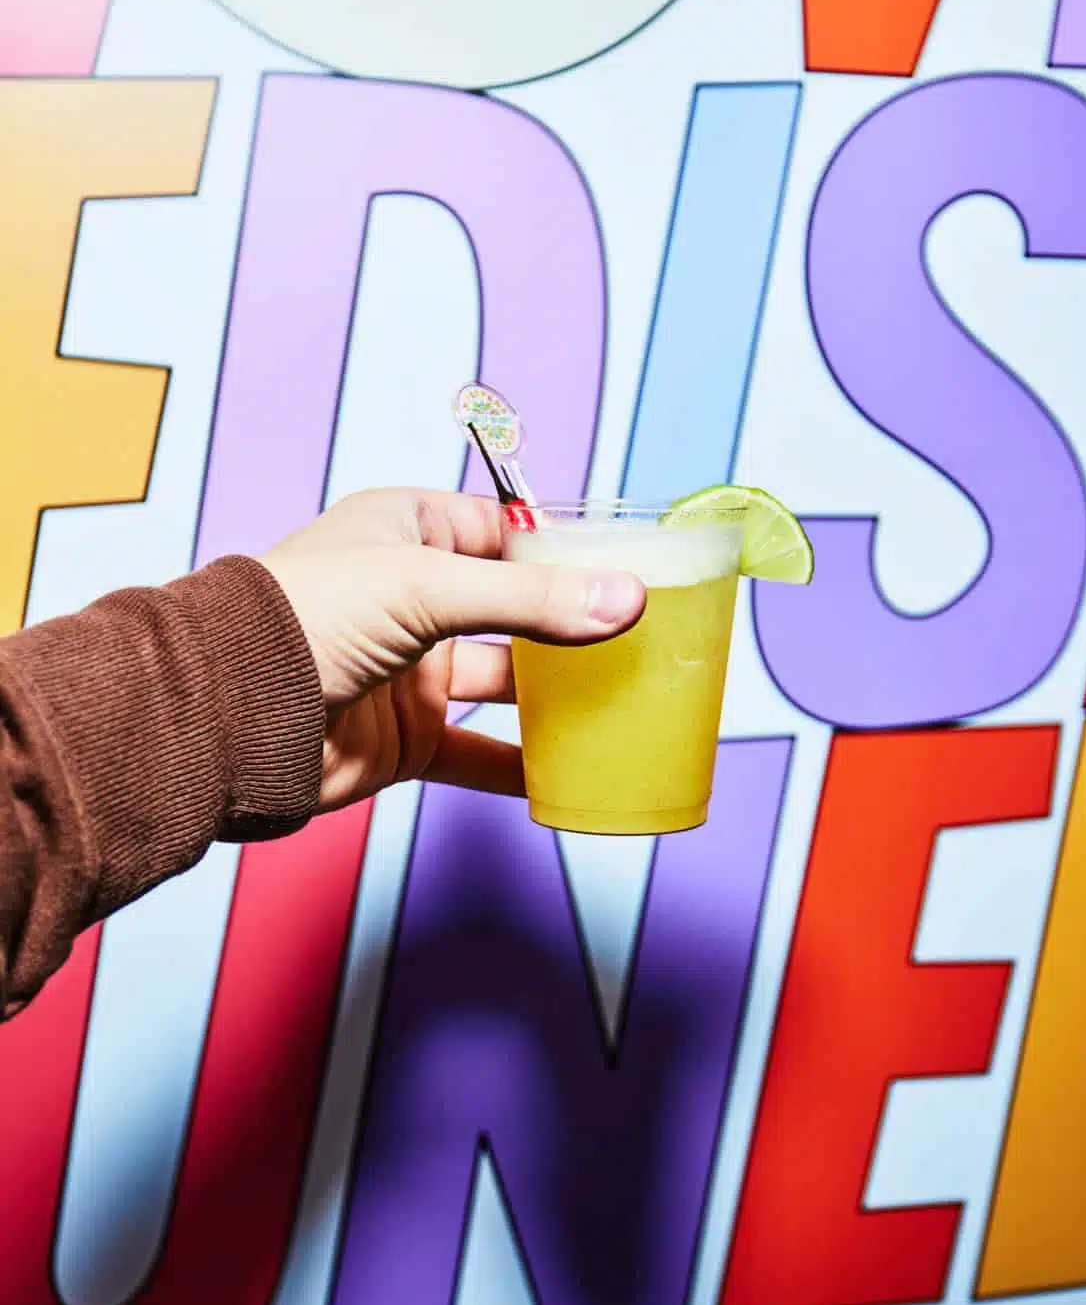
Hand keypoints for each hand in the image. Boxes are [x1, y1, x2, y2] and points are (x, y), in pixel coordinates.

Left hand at [258, 488, 645, 809]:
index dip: (565, 551)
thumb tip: (623, 601)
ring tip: (621, 702)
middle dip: (572, 624)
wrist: (227, 716)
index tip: (629, 571)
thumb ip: (530, 599)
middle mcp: (414, 598)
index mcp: (410, 532)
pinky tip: (568, 773)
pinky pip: (478, 751)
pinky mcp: (407, 737)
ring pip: (504, 681)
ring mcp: (412, 670)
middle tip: (639, 637)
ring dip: (557, 696)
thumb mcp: (426, 585)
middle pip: (515, 609)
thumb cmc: (303, 616)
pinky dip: (520, 765)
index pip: (507, 532)